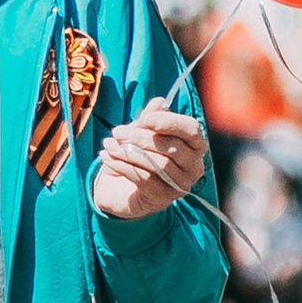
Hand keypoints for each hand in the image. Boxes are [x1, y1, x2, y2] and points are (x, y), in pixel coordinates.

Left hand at [90, 102, 209, 220]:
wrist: (118, 186)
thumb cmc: (136, 154)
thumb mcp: (141, 132)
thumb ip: (151, 118)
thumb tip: (159, 102)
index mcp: (194, 146)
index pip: (191, 130)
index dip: (170, 123)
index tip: (145, 119)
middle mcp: (193, 168)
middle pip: (172, 148)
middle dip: (142, 138)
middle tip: (117, 131)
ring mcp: (180, 186)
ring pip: (157, 165)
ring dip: (128, 152)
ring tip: (108, 144)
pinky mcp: (162, 200)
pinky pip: (144, 180)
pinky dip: (122, 166)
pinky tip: (107, 158)